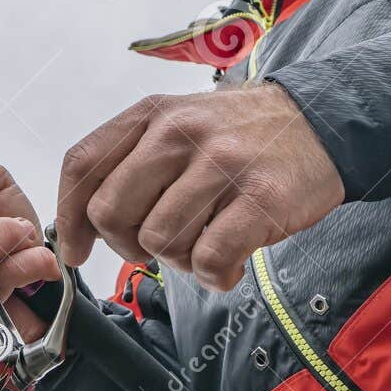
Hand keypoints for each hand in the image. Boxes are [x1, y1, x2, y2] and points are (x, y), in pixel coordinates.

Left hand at [55, 83, 343, 291]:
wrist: (320, 124)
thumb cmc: (239, 138)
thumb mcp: (177, 125)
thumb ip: (129, 163)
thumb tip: (81, 229)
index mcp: (151, 114)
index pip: (83, 165)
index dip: (69, 218)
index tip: (77, 250)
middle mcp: (180, 133)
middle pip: (111, 213)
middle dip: (128, 245)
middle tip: (161, 244)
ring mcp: (221, 164)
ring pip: (159, 242)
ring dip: (178, 260)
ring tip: (206, 243)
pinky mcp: (260, 199)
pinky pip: (208, 260)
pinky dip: (214, 276)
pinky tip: (230, 262)